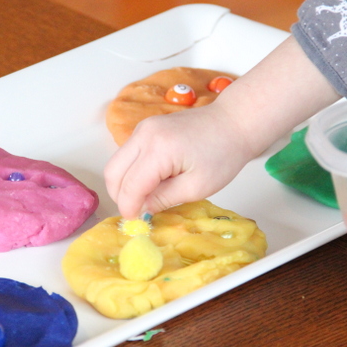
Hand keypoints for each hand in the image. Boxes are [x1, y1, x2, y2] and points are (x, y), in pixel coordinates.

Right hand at [104, 36, 339, 218]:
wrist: (234, 122)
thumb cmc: (223, 154)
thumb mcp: (197, 187)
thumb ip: (164, 200)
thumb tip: (142, 210)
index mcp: (158, 149)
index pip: (130, 185)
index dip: (129, 208)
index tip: (136, 224)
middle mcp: (144, 134)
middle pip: (113, 172)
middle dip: (120, 197)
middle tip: (136, 213)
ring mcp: (142, 128)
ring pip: (116, 163)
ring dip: (124, 185)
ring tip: (144, 199)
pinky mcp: (145, 128)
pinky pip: (127, 155)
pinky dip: (131, 172)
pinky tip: (149, 183)